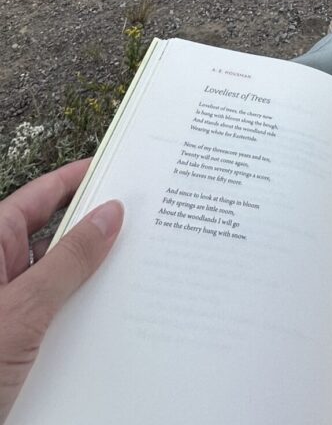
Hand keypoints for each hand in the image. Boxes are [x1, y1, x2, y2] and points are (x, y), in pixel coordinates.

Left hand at [0, 159, 122, 421]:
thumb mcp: (23, 310)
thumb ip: (68, 261)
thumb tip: (109, 214)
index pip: (40, 197)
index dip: (77, 178)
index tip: (117, 166)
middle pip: (53, 236)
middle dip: (95, 229)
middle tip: (142, 219)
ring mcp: (6, 307)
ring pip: (57, 279)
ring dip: (91, 278)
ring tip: (139, 268)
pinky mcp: (14, 341)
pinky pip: (54, 315)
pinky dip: (81, 313)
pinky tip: (113, 318)